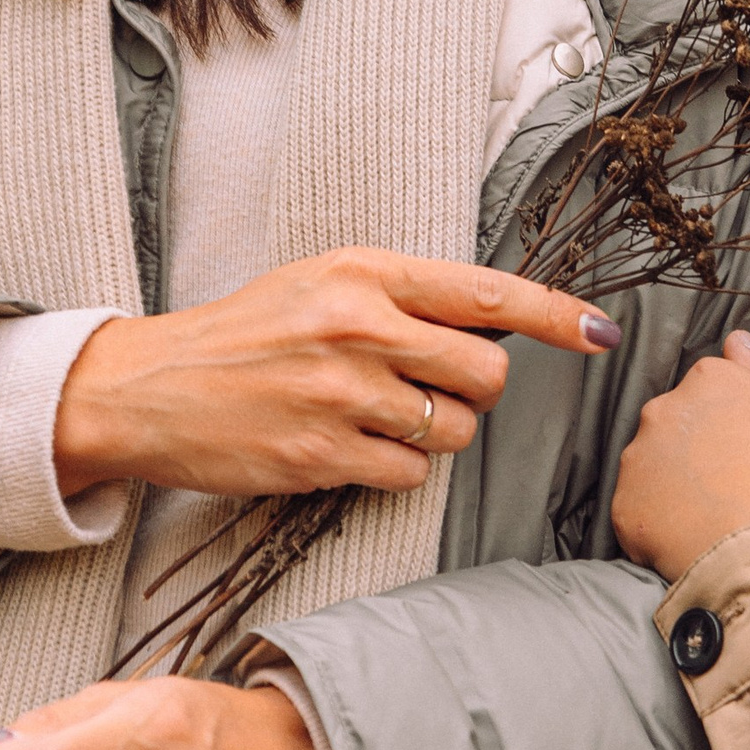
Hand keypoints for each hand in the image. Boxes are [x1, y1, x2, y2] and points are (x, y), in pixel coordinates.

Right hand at [53, 250, 620, 502]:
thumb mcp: (321, 283)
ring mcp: (340, 395)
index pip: (486, 294)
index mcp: (364, 273)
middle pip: (485, 373)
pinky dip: (394, 470)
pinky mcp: (321, 455)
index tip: (600, 332)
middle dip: (473, 389)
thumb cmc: (246, 334)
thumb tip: (496, 323)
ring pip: (454, 431)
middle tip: (428, 386)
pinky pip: (410, 475)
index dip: (555, 316)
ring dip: (433, 434)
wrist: (149, 388)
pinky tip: (349, 447)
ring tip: (378, 416)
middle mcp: (358, 328)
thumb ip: (404, 296)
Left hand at [612, 328, 749, 585]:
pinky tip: (693, 542)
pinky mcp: (624, 507)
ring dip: (671, 488)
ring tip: (712, 520)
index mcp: (710, 379)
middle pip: (672, 425)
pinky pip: (637, 514)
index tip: (746, 455)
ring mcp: (639, 458)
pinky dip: (657, 528)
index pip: (706, 391)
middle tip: (731, 490)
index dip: (727, 427)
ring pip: (650, 467)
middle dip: (693, 452)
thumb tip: (736, 340)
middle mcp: (664, 407)